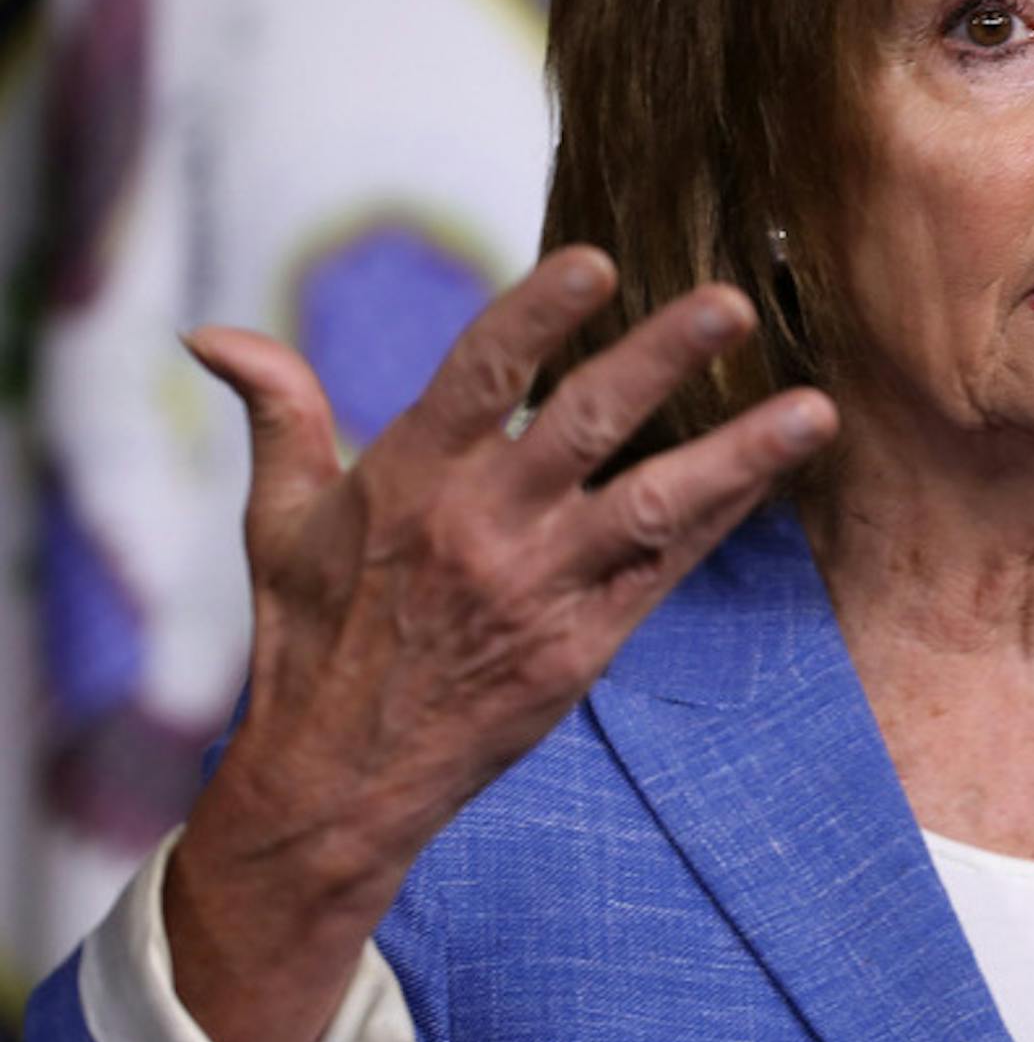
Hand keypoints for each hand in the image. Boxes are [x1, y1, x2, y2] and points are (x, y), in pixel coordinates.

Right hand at [164, 246, 835, 1041]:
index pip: (482, 374)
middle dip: (663, 359)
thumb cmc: (312, 637)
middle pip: (588, 424)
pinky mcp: (582, 644)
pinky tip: (778, 473)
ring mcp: (540, 588)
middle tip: (731, 304)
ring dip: (739, 453)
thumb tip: (210, 331)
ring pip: (655, 503)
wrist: (340, 781)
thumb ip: (276, 415)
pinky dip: (725, 517)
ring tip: (815, 409)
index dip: (539, 314)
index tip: (598, 260)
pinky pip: (668, 568)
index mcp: (409, 479)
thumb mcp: (276, 522)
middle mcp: (482, 525)